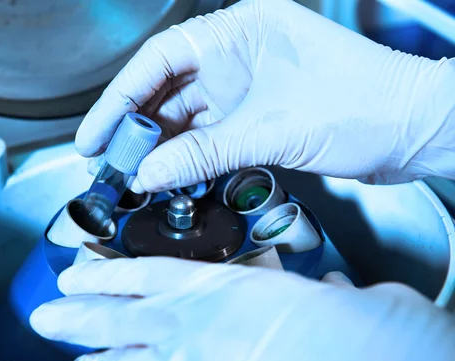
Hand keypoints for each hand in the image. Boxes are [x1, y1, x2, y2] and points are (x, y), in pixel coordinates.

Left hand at [30, 258, 454, 360]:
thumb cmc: (371, 342)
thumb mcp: (340, 302)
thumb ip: (317, 298)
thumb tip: (328, 298)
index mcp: (228, 290)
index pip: (149, 273)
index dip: (109, 271)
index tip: (80, 269)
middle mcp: (201, 330)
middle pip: (121, 318)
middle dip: (78, 316)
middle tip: (47, 314)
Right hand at [76, 0, 454, 192]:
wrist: (415, 133)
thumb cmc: (366, 105)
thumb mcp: (273, 129)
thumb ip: (204, 153)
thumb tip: (149, 173)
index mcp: (241, 31)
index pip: (160, 59)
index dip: (119, 98)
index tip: (95, 132)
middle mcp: (239, 55)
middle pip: (168, 91)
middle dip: (135, 129)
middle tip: (107, 163)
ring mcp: (248, 88)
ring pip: (187, 119)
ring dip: (161, 149)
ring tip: (132, 178)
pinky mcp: (258, 117)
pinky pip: (210, 138)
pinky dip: (190, 159)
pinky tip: (169, 179)